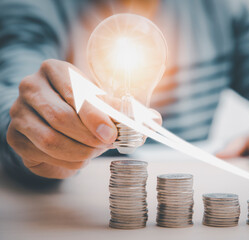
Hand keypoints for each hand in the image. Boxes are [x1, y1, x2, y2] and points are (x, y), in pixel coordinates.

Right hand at [6, 59, 118, 178]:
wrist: (54, 119)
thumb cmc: (81, 106)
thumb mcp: (100, 101)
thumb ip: (119, 109)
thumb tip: (148, 121)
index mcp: (55, 69)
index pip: (74, 93)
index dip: (94, 117)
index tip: (111, 134)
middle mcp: (31, 86)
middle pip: (61, 117)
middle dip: (88, 137)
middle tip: (105, 144)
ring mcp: (18, 111)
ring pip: (50, 139)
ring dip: (79, 151)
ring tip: (94, 151)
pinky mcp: (14, 136)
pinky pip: (42, 155)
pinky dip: (67, 162)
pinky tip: (79, 157)